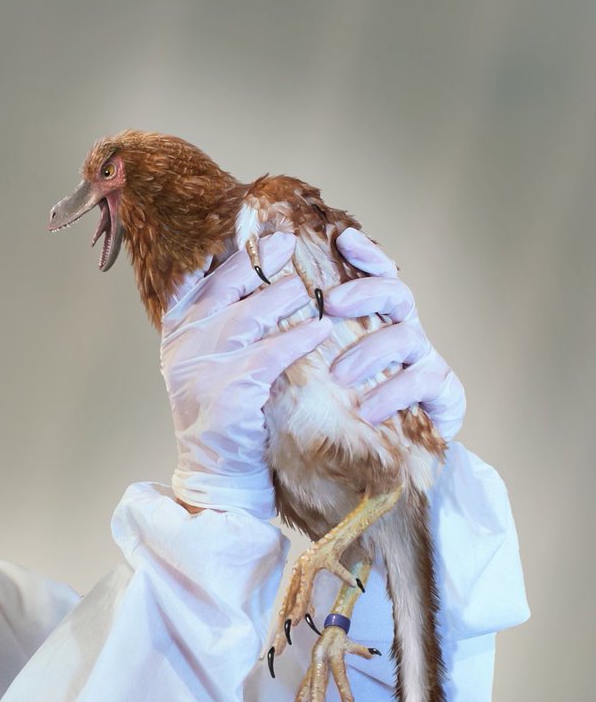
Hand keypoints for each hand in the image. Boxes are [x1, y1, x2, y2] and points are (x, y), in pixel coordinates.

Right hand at [162, 232, 333, 517]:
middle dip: (258, 261)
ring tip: (311, 288)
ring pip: (248, 315)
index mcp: (176, 335)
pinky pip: (270, 353)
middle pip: (222, 287)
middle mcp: (183, 347)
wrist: (217, 475)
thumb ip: (222, 326)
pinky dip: (298, 338)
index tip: (252, 226)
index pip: (196, 279)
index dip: (225, 251)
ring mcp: (202, 368)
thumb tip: (258, 279)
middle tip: (290, 240)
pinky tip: (320, 329)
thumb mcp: (211, 366)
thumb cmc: (225, 418)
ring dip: (283, 296)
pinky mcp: (228, 391)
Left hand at [323, 228, 465, 440]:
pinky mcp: (443, 393)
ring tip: (339, 374)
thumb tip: (258, 322)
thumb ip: (303, 348)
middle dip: (366, 293)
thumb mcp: (319, 376)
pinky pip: (422, 382)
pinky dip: (393, 393)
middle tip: (333, 305)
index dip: (366, 256)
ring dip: (371, 351)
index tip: (345, 240)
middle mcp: (404, 333)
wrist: (386, 461)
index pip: (375, 278)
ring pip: (407, 336)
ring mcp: (425, 361)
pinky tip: (368, 410)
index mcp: (376, 323)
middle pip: (396, 295)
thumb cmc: (344, 411)